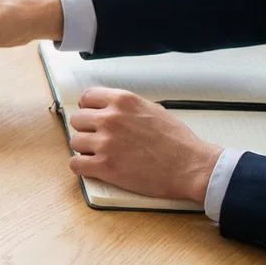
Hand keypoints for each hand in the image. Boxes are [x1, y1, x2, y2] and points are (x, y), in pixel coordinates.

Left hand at [67, 88, 222, 203]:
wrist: (190, 166)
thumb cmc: (176, 140)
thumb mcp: (153, 110)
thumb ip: (127, 107)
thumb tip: (108, 109)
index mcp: (123, 101)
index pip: (86, 97)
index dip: (88, 109)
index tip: (93, 118)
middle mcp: (111, 118)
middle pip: (77, 120)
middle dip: (87, 130)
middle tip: (100, 139)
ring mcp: (106, 142)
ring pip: (75, 142)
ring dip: (86, 149)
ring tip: (102, 154)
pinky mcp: (104, 166)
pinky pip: (75, 164)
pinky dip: (82, 167)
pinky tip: (95, 167)